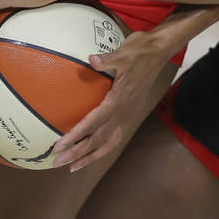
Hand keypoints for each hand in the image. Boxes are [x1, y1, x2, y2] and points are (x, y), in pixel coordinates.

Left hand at [53, 31, 172, 171]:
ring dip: (90, 156)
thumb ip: (107, 60)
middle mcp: (124, 111)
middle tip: (58, 162)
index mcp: (119, 99)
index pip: (94, 122)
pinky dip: (104, 149)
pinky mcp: (131, 113)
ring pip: (108, 143)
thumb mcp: (124, 52)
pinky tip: (94, 154)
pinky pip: (116, 137)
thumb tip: (92, 60)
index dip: (76, 135)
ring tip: (73, 167)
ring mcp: (129, 114)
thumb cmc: (140, 51)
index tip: (60, 145)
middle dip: (77, 152)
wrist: (160, 51)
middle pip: (98, 138)